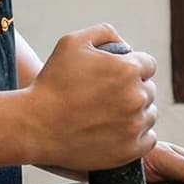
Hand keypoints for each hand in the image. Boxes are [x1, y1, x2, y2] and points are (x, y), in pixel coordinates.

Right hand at [23, 24, 157, 170]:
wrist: (34, 126)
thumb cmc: (51, 82)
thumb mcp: (72, 43)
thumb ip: (104, 33)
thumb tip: (125, 43)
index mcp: (128, 69)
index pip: (148, 65)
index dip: (132, 68)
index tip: (115, 77)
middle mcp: (137, 97)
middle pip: (149, 90)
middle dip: (133, 90)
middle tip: (106, 97)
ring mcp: (135, 126)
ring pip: (149, 114)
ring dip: (135, 113)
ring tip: (107, 115)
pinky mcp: (130, 150)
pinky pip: (148, 139)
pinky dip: (136, 136)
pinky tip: (116, 132)